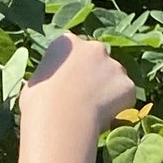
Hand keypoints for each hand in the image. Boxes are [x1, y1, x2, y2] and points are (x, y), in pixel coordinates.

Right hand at [20, 34, 134, 134]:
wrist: (60, 120)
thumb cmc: (39, 104)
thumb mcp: (35, 83)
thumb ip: (50, 77)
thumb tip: (51, 86)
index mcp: (68, 42)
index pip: (74, 52)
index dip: (72, 71)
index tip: (68, 87)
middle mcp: (94, 47)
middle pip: (98, 61)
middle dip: (94, 77)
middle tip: (83, 101)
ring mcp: (114, 65)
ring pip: (114, 79)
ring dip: (107, 93)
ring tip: (91, 114)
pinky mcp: (128, 85)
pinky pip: (124, 98)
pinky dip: (118, 109)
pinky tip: (102, 120)